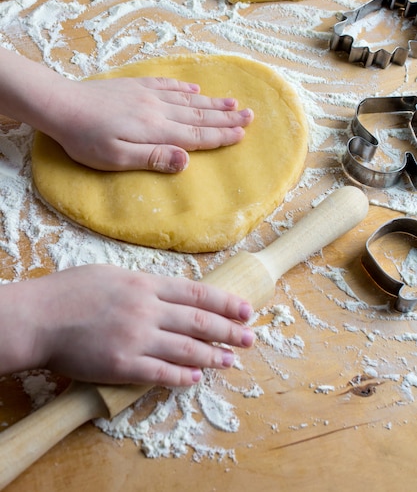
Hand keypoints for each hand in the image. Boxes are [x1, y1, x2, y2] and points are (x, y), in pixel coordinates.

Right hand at [4, 265, 253, 385]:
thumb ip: (143, 283)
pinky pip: (160, 373)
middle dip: (229, 330)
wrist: (40, 317)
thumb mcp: (112, 274)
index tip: (246, 309)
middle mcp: (147, 310)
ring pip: (186, 349)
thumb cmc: (71, 291)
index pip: (197, 293)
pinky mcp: (123, 365)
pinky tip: (196, 378)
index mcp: (145, 283)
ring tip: (230, 361)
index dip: (225, 302)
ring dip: (212, 356)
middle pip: (199, 321)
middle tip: (250, 338)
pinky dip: (182, 376)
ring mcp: (137, 338)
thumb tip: (169, 291)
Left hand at [49, 76, 253, 171]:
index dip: (221, 136)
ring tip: (233, 102)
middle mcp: (158, 109)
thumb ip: (152, 158)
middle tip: (250, 115)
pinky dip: (184, 87)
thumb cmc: (86, 139)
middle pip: (199, 115)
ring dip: (213, 101)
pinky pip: (167, 84)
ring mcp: (148, 95)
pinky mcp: (136, 86)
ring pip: (188, 99)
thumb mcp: (116, 158)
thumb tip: (186, 161)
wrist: (63, 104)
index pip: (196, 135)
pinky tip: (194, 88)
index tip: (242, 134)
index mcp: (156, 130)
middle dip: (226, 117)